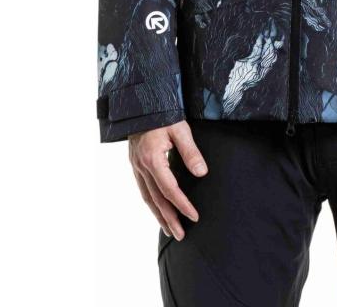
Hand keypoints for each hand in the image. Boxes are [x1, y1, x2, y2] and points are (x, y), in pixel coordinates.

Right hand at [128, 119, 207, 240]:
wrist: (141, 102)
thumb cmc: (163, 113)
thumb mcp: (180, 129)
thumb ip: (191, 152)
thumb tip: (202, 173)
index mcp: (152, 159)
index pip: (169, 189)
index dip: (182, 205)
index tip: (194, 216)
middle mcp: (141, 166)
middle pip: (156, 200)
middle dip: (169, 219)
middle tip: (181, 235)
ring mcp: (136, 166)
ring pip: (147, 197)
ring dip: (158, 215)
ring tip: (169, 229)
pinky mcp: (135, 163)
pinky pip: (142, 189)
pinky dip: (151, 203)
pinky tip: (157, 209)